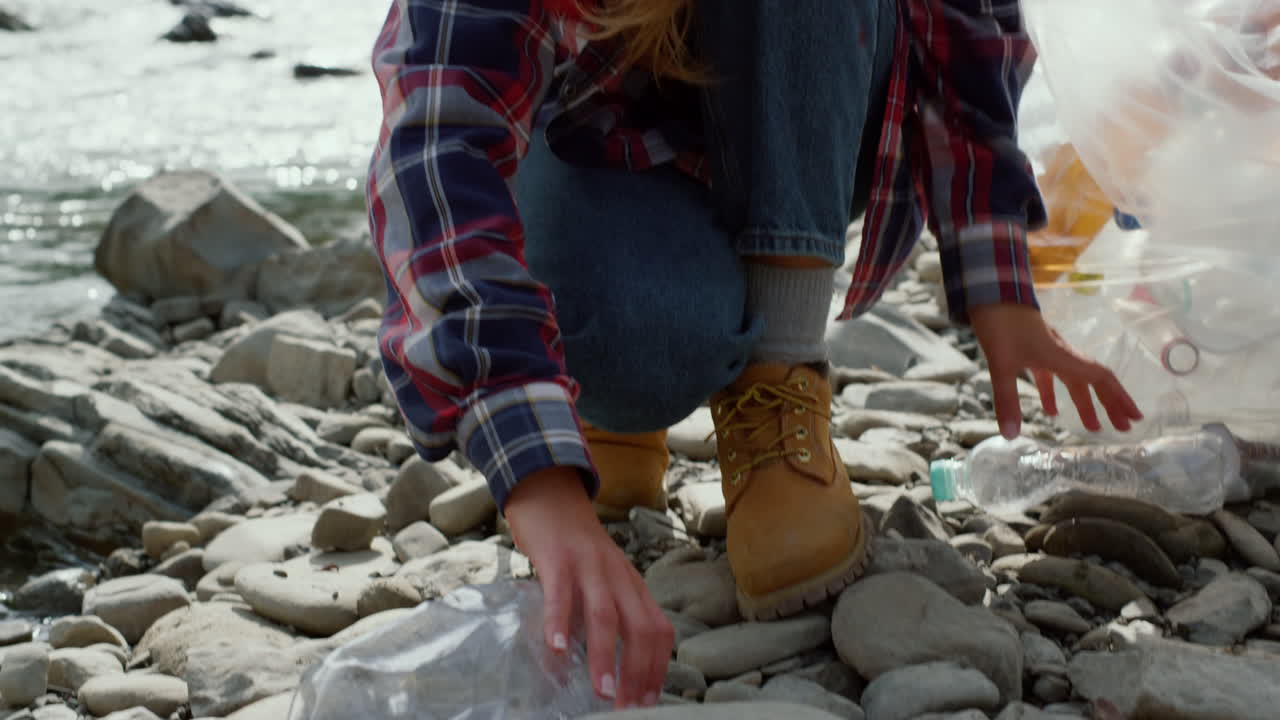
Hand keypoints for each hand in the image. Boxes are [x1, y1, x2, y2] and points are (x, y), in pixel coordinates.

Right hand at [504, 467, 672, 708]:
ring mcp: (589, 565)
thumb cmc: (574, 545)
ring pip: (605, 615)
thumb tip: (604, 664)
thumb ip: (606, 613)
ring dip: (605, 657)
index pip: (658, 630)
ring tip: (603, 692)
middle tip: (627, 708)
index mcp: (632, 584)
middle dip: (638, 673)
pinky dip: (559, 622)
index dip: (657, 669)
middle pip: (640, 627)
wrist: (551, 492)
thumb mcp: (601, 578)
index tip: (647, 702)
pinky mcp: (558, 557)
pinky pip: (561, 593)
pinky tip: (555, 649)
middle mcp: (618, 576)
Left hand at [968, 303, 1142, 438]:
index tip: (1134, 417)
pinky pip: (1049, 375)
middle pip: (1092, 381)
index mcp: (1063, 356)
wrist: (989, 291)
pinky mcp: (1032, 348)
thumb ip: (1007, 400)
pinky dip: (1052, 392)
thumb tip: (1012, 436)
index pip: (1100, 378)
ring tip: (1091, 426)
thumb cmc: (1001, 324)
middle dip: (1108, 405)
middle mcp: (1061, 353)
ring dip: (1083, 402)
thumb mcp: (1001, 364)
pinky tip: (1049, 411)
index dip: (1119, 398)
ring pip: (1073, 379)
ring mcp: (1047, 350)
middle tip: (1122, 428)